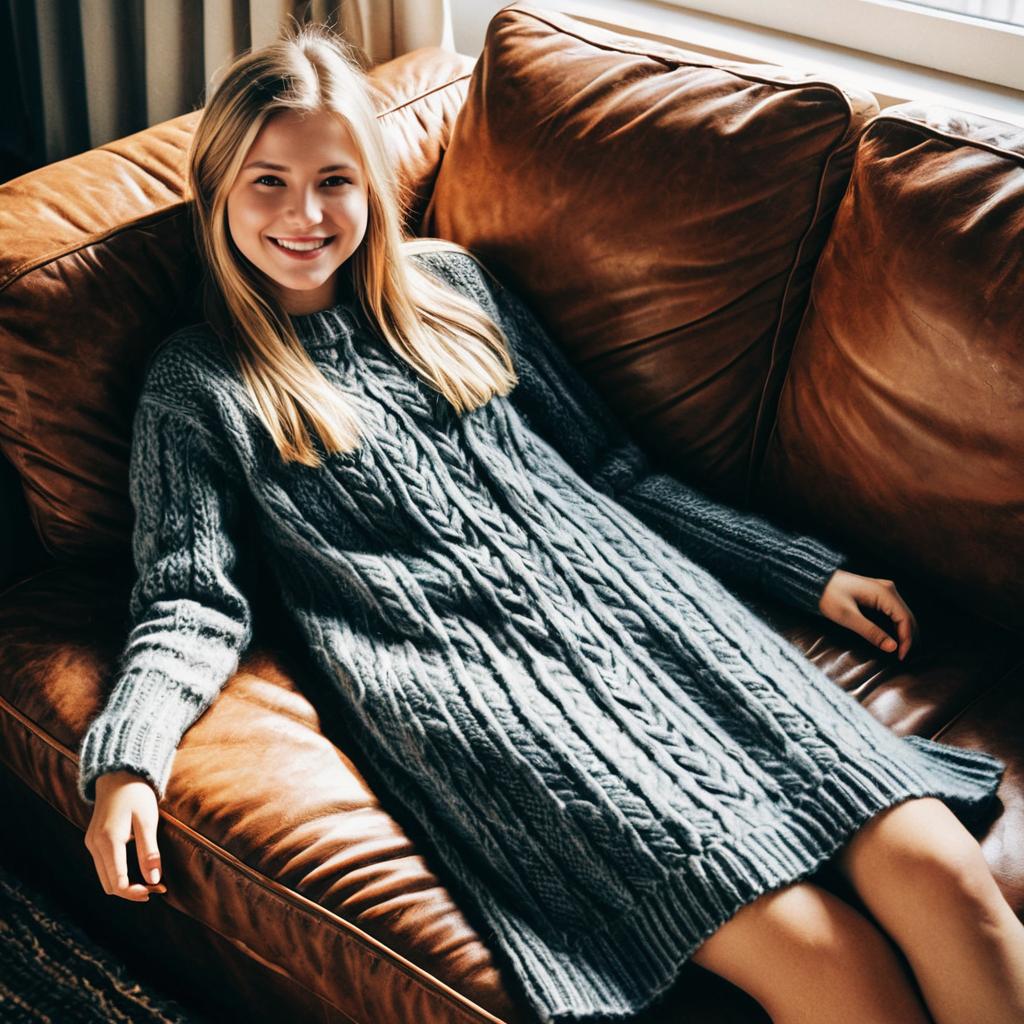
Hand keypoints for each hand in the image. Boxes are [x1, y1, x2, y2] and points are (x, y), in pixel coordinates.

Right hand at [84, 770, 165, 901]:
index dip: (136, 892)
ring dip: (125, 885)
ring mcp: (91, 844)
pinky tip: (137, 870)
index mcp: (108, 841)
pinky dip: (118, 874)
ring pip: (105, 879)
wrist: (118, 774)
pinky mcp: (93, 842)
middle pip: (109, 886)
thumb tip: (154, 880)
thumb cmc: (137, 794)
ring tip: (151, 881)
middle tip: (157, 888)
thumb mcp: (148, 820)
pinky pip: (104, 867)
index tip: (157, 890)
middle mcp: (94, 846)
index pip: (117, 883)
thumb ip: (149, 851)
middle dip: (132, 891)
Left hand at [818, 570, 919, 661]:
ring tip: (899, 650)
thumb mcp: (848, 616)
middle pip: (907, 616)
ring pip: (901, 614)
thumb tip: (892, 647)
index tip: (901, 656)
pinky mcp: (877, 594)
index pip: (905, 619)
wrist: (816, 581)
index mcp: (884, 593)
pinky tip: (892, 637)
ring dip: (903, 632)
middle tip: (902, 657)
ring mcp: (883, 590)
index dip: (906, 640)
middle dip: (908, 637)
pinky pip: (893, 611)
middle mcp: (888, 589)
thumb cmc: (828, 596)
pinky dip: (895, 626)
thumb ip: (871, 632)